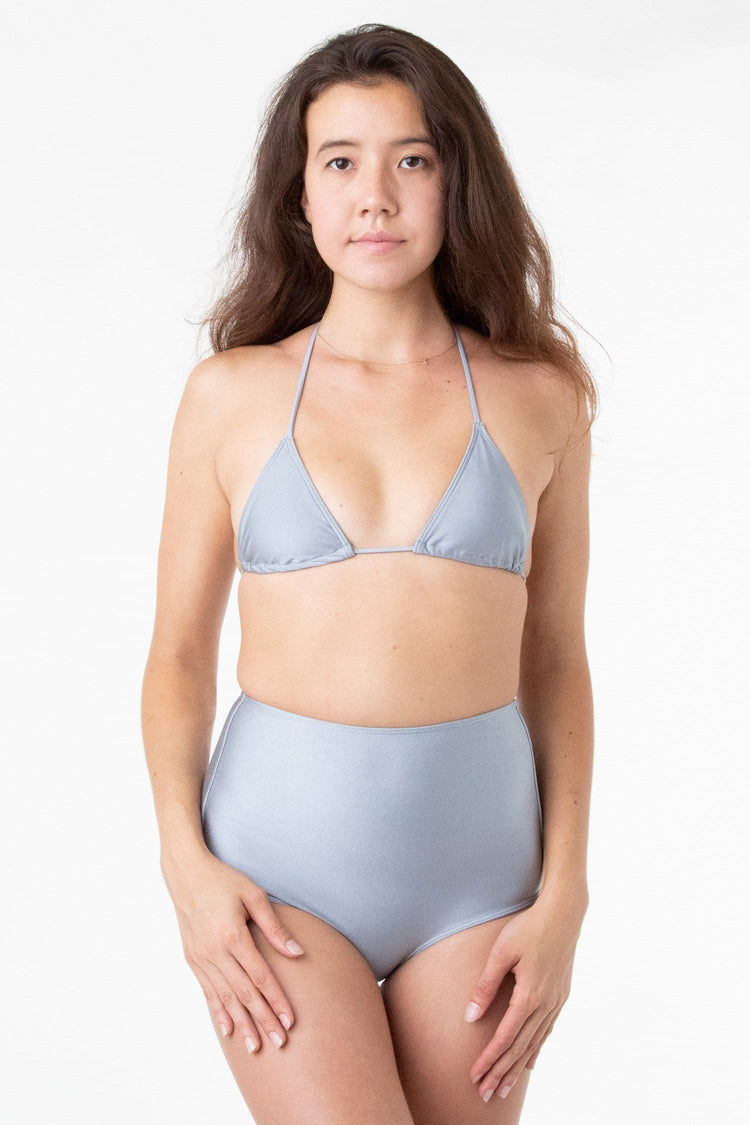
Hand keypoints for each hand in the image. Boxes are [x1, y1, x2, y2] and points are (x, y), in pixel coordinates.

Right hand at [162, 848, 305, 1053]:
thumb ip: (275, 928)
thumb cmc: (224, 881)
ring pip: (225, 998)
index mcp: (233, 935)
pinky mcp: (192, 959)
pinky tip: (228, 1030)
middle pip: (244, 994)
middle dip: (263, 1020)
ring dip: (242, 1023)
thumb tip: (297, 953)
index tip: (290, 1021)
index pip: (261, 977)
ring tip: (255, 1046)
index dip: (277, 1001)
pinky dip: (219, 1012)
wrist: (186, 874)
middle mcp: (215, 951)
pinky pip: (207, 992)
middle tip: (279, 1043)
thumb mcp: (254, 895)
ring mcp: (201, 958)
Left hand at [464, 891, 586, 1101]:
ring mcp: (556, 1002)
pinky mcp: (561, 996)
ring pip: (534, 1043)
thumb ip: (485, 986)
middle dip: (501, 1072)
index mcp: (529, 996)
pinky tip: (529, 1062)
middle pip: (520, 1048)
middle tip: (485, 1094)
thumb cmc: (528, 927)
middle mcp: (546, 1005)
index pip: (505, 1037)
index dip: (489, 1059)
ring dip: (517, 1067)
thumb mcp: (501, 952)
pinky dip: (536, 1049)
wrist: (564, 913)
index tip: (474, 1076)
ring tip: (503, 1087)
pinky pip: (547, 1031)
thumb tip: (470, 1017)